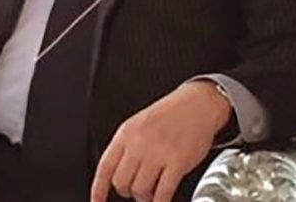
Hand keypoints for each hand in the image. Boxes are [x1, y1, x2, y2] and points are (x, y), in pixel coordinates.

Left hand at [91, 81, 232, 201]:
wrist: (198, 104)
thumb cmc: (171, 114)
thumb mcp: (139, 123)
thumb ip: (126, 146)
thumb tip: (115, 173)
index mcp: (126, 133)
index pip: (105, 167)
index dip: (98, 189)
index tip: (97, 201)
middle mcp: (139, 143)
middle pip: (121, 183)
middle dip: (127, 191)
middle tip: (136, 189)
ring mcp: (159, 153)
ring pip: (140, 190)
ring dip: (145, 197)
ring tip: (152, 192)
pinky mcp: (178, 162)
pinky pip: (163, 193)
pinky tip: (162, 200)